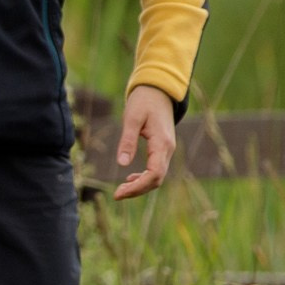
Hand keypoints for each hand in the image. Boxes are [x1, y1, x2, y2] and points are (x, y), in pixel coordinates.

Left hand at [113, 84, 178, 199]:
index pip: (155, 173)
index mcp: (162, 143)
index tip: (120, 192)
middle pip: (157, 179)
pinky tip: (130, 178)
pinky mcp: (163, 149)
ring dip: (141, 185)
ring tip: (121, 190)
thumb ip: (128, 140)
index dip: (138, 186)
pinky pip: (156, 169)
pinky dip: (144, 177)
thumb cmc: (144, 101)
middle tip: (117, 194)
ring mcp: (167, 150)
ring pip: (157, 176)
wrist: (158, 90)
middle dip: (137, 190)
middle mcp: (168, 149)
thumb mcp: (132, 118)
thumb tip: (123, 163)